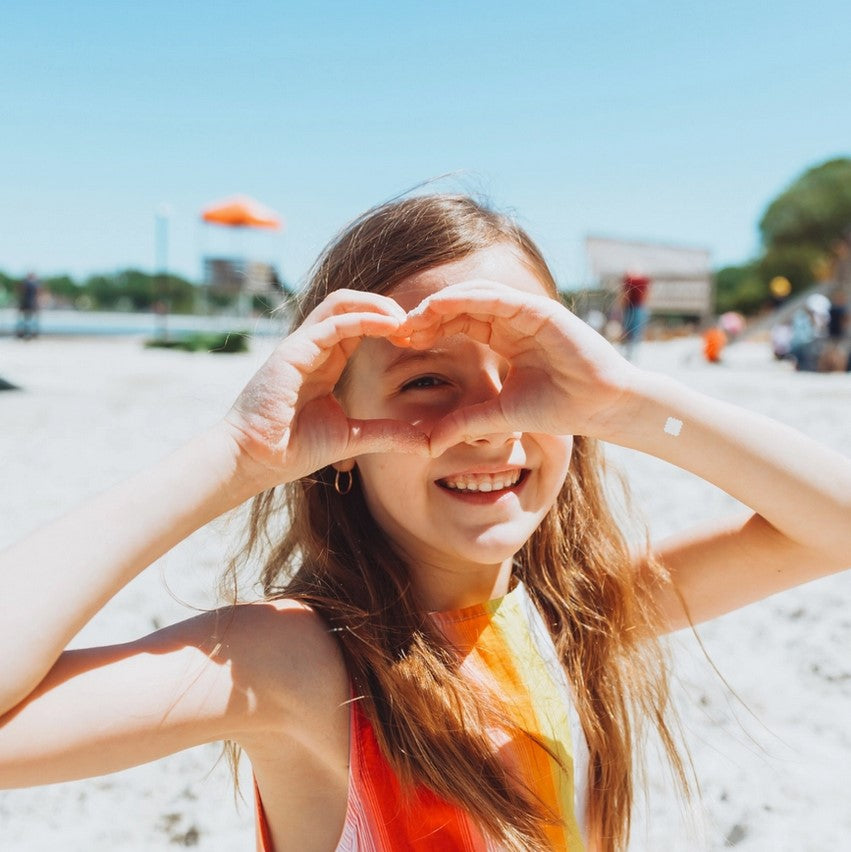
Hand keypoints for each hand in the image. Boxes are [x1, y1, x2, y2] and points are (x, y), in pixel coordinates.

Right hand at [223, 290, 429, 488]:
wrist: (255, 460)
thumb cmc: (294, 449)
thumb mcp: (352, 438)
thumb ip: (387, 434)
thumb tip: (425, 443)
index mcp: (324, 361)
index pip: (358, 325)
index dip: (388, 325)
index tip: (417, 339)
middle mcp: (313, 347)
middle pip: (351, 305)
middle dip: (386, 307)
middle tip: (418, 323)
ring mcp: (301, 346)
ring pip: (341, 304)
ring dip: (377, 305)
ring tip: (405, 319)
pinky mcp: (293, 352)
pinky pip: (333, 324)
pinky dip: (364, 320)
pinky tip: (390, 327)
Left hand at [396, 281, 638, 455]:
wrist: (599, 406)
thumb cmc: (557, 408)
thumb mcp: (499, 415)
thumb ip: (465, 423)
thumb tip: (429, 445)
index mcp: (503, 338)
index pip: (458, 325)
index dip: (429, 331)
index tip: (400, 343)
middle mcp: (512, 320)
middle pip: (460, 308)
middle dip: (428, 316)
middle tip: (398, 328)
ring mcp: (526, 312)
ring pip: (474, 296)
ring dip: (442, 303)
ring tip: (414, 317)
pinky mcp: (540, 310)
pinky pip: (498, 298)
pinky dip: (469, 298)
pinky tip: (442, 306)